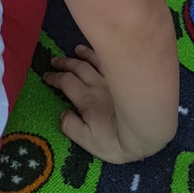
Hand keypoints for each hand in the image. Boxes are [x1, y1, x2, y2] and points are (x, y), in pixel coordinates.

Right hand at [44, 45, 146, 163]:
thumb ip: (71, 127)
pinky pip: (109, 60)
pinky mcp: (126, 76)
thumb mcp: (88, 142)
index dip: (54, 78)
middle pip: (76, 68)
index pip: (65, 83)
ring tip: (74, 51)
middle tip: (53, 60)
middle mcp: (96, 85)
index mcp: (86, 100)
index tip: (46, 76)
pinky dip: (100, 54)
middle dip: (63, 64)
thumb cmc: (117, 140)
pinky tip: (98, 52)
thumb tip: (62, 113)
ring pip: (93, 61)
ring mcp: (112, 78)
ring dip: (81, 55)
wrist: (147, 129)